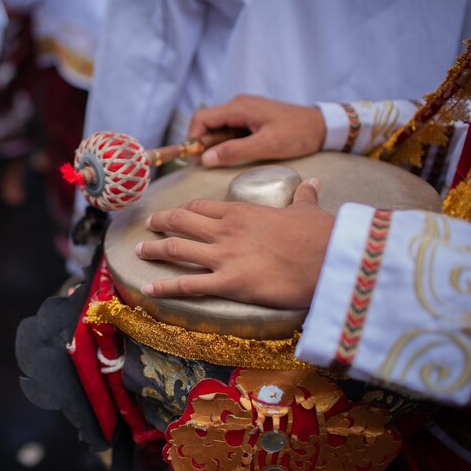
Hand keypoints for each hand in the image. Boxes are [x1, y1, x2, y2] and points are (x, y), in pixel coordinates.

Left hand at [134, 179, 333, 308]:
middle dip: (160, 223)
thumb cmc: (321, 234)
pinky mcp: (229, 282)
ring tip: (139, 251)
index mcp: (241, 211)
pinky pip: (187, 285)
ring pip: (176, 249)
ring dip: (153, 250)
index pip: (201, 207)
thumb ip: (303, 195)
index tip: (173, 214)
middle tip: (148, 226)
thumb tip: (311, 181)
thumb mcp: (308, 209)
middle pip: (181, 222)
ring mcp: (224, 256)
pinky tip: (148, 288)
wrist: (331, 257)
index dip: (183, 210)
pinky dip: (165, 287)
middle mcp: (225, 230)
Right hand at [189, 95, 325, 166]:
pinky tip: (231, 156)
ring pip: (219, 128)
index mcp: (239, 107)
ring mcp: (245, 112)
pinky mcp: (251, 119)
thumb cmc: (297, 134)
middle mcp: (239, 106)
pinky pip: (231, 130)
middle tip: (204, 165)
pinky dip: (226, 143)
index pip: (202, 119)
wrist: (323, 126)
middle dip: (202, 144)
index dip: (193, 138)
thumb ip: (234, 151)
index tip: (194, 159)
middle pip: (208, 123)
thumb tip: (206, 159)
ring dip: (214, 145)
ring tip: (217, 163)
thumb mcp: (265, 145)